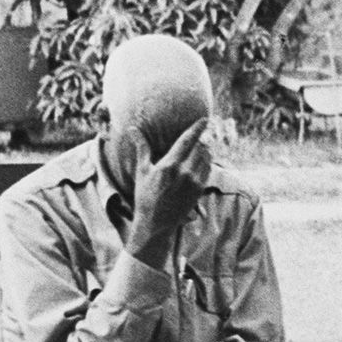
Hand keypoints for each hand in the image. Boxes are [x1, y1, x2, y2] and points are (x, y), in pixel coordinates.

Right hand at [126, 120, 210, 265]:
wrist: (156, 223)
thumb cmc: (145, 196)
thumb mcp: (142, 171)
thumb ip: (142, 148)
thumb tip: (133, 129)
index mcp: (169, 165)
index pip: (188, 141)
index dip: (197, 128)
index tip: (205, 119)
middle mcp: (185, 172)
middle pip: (200, 147)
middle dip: (198, 140)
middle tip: (194, 137)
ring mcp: (195, 182)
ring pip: (206, 158)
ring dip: (204, 151)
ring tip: (196, 149)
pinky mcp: (200, 189)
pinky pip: (208, 169)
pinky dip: (206, 162)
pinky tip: (198, 162)